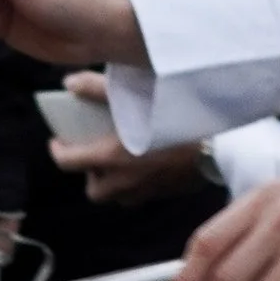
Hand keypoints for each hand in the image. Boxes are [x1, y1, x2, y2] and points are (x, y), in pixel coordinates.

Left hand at [47, 76, 210, 205]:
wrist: (221, 142)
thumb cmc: (177, 116)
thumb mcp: (134, 95)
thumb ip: (97, 89)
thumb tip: (69, 84)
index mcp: (110, 157)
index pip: (67, 162)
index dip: (58, 150)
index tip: (58, 140)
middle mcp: (124, 181)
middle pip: (94, 190)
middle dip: (90, 174)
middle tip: (96, 154)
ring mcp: (146, 191)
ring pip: (117, 196)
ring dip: (113, 182)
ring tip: (121, 160)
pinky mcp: (167, 193)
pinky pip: (141, 195)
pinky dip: (136, 183)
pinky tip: (148, 163)